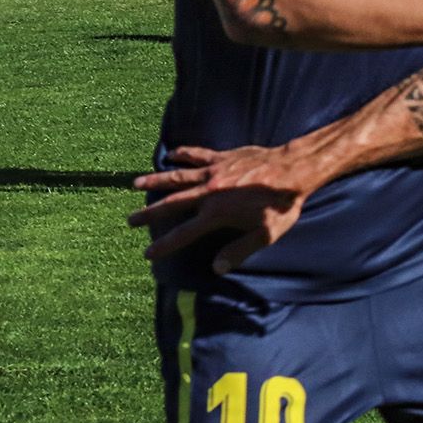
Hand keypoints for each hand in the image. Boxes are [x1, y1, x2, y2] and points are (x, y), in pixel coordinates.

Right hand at [129, 143, 318, 273]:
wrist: (293, 170)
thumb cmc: (282, 205)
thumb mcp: (264, 235)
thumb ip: (239, 251)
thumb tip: (216, 268)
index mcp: (217, 214)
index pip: (184, 234)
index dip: (165, 245)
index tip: (148, 254)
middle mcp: (209, 192)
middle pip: (171, 204)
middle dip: (149, 213)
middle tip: (130, 220)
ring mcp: (214, 171)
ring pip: (177, 176)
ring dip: (156, 180)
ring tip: (135, 183)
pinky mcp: (222, 157)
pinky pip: (197, 154)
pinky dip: (182, 153)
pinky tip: (170, 154)